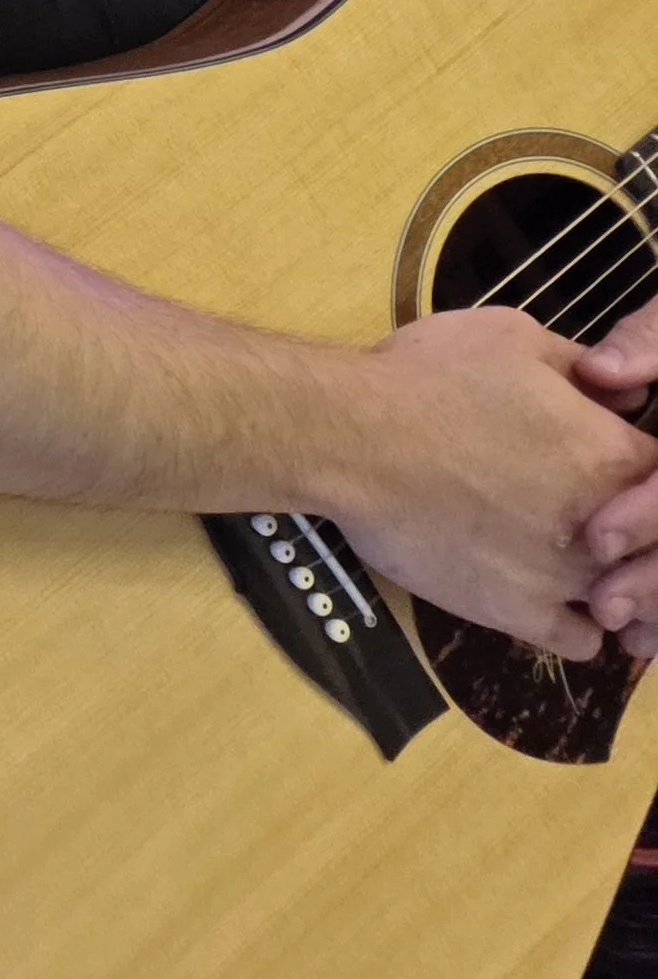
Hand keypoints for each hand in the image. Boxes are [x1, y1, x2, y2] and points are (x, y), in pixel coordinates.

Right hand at [325, 305, 657, 658]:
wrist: (352, 437)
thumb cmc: (430, 376)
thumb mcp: (511, 337)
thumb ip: (580, 366)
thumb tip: (622, 390)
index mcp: (612, 454)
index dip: (636, 465)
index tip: (604, 456)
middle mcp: (605, 527)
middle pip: (653, 545)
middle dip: (634, 531)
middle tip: (589, 515)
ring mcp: (565, 579)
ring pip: (629, 600)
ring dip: (615, 582)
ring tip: (575, 558)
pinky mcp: (519, 615)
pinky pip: (583, 641)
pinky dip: (577, 622)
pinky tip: (553, 594)